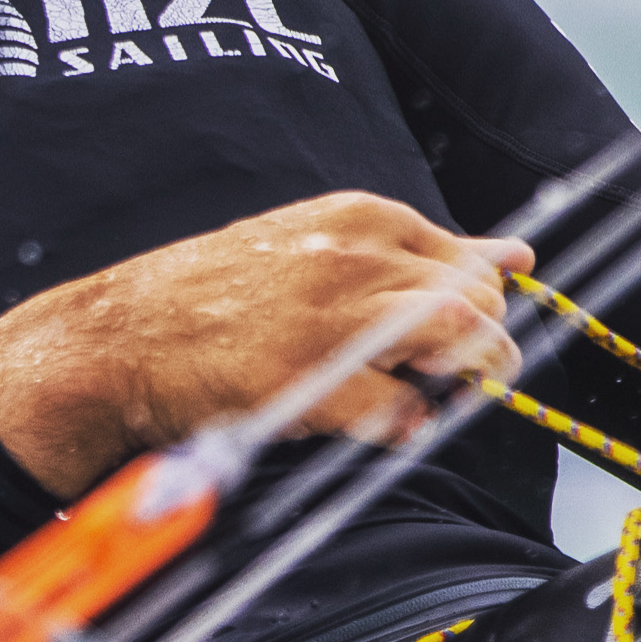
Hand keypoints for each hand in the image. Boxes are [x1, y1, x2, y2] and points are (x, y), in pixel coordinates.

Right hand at [0, 192, 529, 498]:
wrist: (123, 337)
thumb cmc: (221, 294)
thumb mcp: (324, 244)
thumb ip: (424, 251)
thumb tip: (517, 252)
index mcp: (361, 217)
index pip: (475, 261)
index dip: (479, 311)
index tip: (458, 339)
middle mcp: (355, 255)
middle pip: (478, 299)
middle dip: (483, 348)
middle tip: (451, 378)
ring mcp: (334, 316)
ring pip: (458, 338)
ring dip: (456, 379)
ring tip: (418, 394)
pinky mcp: (310, 378)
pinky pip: (401, 408)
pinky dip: (401, 425)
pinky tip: (372, 420)